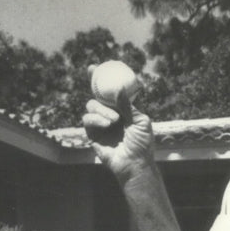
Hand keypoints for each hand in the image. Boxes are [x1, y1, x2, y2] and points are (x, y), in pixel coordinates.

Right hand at [83, 66, 153, 182]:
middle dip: (94, 83)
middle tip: (92, 73)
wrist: (135, 163)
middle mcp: (110, 115)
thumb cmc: (142, 144)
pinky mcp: (92, 134)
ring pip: (91, 105)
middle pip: (97, 95)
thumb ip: (128, 105)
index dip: (103, 80)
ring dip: (102, 110)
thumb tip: (118, 88)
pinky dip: (95, 119)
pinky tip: (106, 125)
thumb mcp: (140, 121)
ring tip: (114, 120)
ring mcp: (100, 124)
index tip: (97, 67)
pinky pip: (87, 120)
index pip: (111, 92)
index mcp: (122, 110)